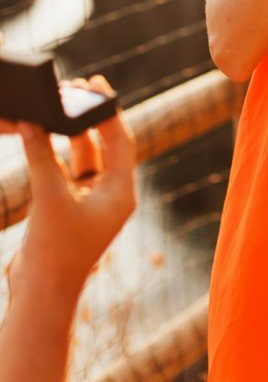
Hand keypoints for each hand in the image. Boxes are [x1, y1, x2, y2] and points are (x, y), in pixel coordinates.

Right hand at [2, 74, 136, 300]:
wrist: (40, 296)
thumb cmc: (53, 252)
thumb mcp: (49, 198)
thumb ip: (42, 157)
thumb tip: (33, 122)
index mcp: (121, 192)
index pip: (120, 141)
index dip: (108, 111)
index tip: (97, 86)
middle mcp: (111, 194)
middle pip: (106, 144)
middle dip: (91, 117)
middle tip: (78, 88)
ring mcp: (91, 201)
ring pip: (85, 155)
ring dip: (73, 132)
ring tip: (60, 103)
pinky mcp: (70, 207)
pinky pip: (68, 170)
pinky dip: (57, 151)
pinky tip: (44, 132)